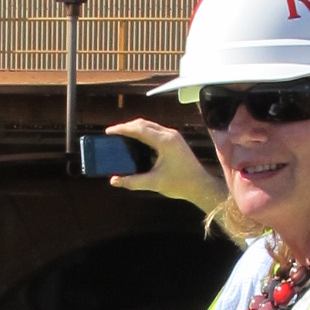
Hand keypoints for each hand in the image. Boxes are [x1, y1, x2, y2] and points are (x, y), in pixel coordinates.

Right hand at [105, 121, 225, 212]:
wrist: (201, 185)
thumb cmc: (180, 184)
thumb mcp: (154, 183)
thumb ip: (132, 182)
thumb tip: (114, 181)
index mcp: (165, 142)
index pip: (139, 129)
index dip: (122, 129)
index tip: (109, 131)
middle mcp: (170, 134)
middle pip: (144, 123)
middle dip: (126, 126)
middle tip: (112, 133)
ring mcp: (174, 136)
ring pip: (150, 125)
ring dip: (135, 128)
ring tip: (121, 135)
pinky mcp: (175, 140)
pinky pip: (156, 130)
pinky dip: (143, 132)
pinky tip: (136, 140)